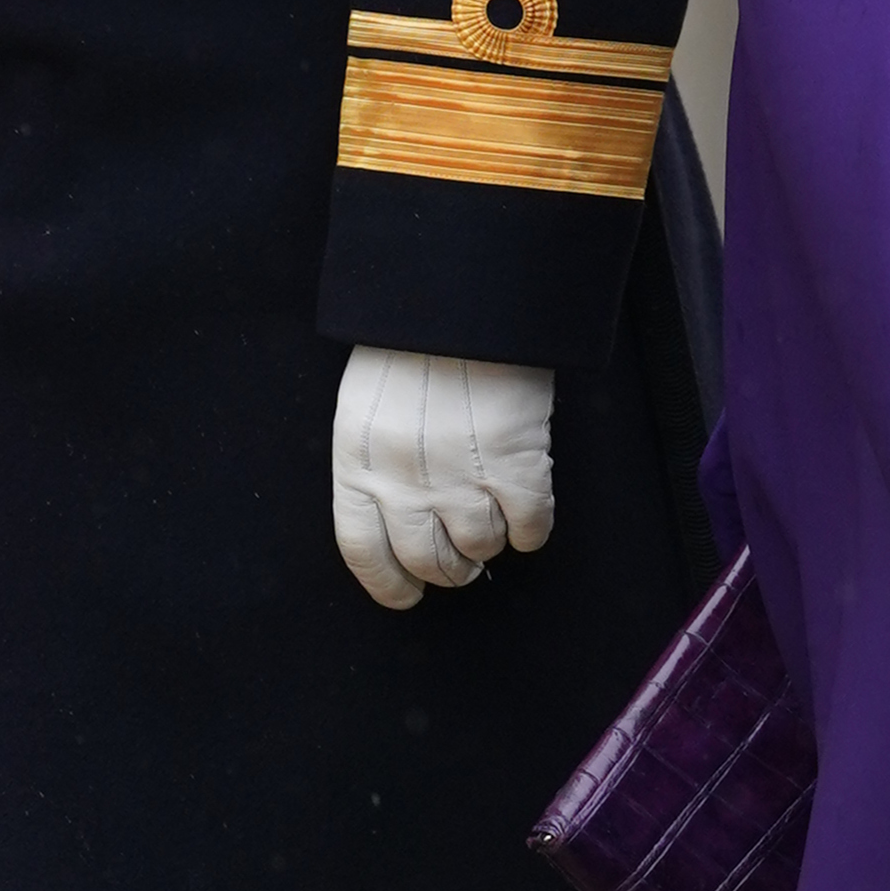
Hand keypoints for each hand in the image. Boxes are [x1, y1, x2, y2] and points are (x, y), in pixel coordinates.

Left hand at [331, 347, 556, 612]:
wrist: (465, 295)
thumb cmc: (414, 342)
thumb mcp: (368, 404)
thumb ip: (378, 462)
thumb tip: (404, 517)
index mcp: (358, 463)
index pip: (364, 552)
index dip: (389, 584)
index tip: (408, 595)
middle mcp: (403, 481)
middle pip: (426, 561)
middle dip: (448, 570)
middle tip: (463, 559)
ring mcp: (460, 477)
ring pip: (480, 547)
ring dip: (489, 541)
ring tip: (494, 514)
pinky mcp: (515, 466)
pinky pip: (529, 527)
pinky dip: (531, 528)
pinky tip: (528, 507)